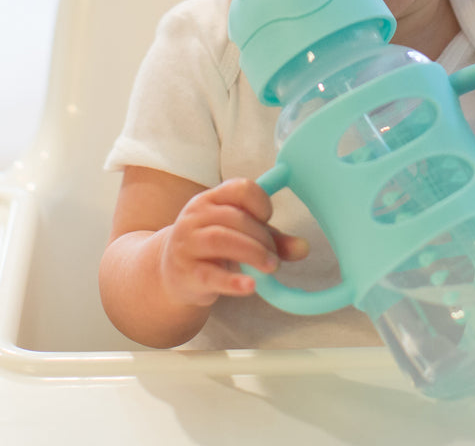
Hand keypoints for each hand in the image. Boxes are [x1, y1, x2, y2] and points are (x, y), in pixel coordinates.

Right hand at [157, 178, 308, 306]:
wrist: (171, 274)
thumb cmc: (212, 250)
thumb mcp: (240, 236)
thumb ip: (272, 239)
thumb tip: (304, 248)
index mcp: (211, 199)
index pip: (240, 188)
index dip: (261, 203)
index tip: (268, 220)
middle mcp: (196, 216)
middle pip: (235, 217)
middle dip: (262, 237)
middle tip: (274, 257)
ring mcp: (188, 244)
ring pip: (221, 239)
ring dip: (252, 253)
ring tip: (271, 267)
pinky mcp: (186, 273)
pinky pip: (210, 275)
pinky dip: (233, 281)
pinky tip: (251, 286)